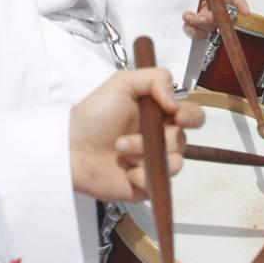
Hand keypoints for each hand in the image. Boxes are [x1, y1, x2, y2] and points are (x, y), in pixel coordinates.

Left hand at [68, 68, 203, 199]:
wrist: (71, 148)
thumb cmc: (95, 114)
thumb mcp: (122, 82)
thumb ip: (156, 78)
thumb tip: (176, 101)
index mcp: (159, 114)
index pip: (192, 115)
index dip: (191, 116)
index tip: (177, 116)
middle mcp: (161, 137)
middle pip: (183, 139)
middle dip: (161, 136)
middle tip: (139, 133)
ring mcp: (155, 162)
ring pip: (175, 161)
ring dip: (144, 153)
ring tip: (120, 149)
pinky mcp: (148, 184)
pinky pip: (160, 182)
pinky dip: (143, 175)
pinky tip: (125, 170)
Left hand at [183, 0, 249, 36]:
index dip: (241, 4)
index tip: (245, 11)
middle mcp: (213, 7)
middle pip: (219, 17)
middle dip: (206, 19)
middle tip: (189, 15)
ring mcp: (205, 18)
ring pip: (209, 28)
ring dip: (196, 24)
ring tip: (185, 16)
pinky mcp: (197, 27)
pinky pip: (200, 34)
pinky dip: (192, 31)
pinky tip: (185, 25)